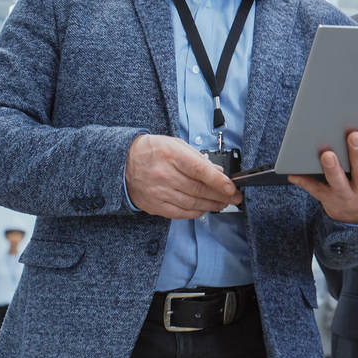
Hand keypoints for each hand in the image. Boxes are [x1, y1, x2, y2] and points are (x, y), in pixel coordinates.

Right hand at [125, 134, 241, 218]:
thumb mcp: (176, 145)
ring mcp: (159, 192)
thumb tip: (217, 171)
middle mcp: (164, 175)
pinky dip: (196, 212)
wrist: (123, 162)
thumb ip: (198, 158)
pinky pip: (180, 213)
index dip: (219, 181)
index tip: (232, 187)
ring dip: (211, 205)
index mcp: (171, 155)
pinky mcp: (155, 205)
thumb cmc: (152, 151)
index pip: (200, 171)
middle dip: (221, 195)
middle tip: (234, 197)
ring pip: (192, 203)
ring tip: (223, 203)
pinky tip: (205, 209)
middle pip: (199, 189)